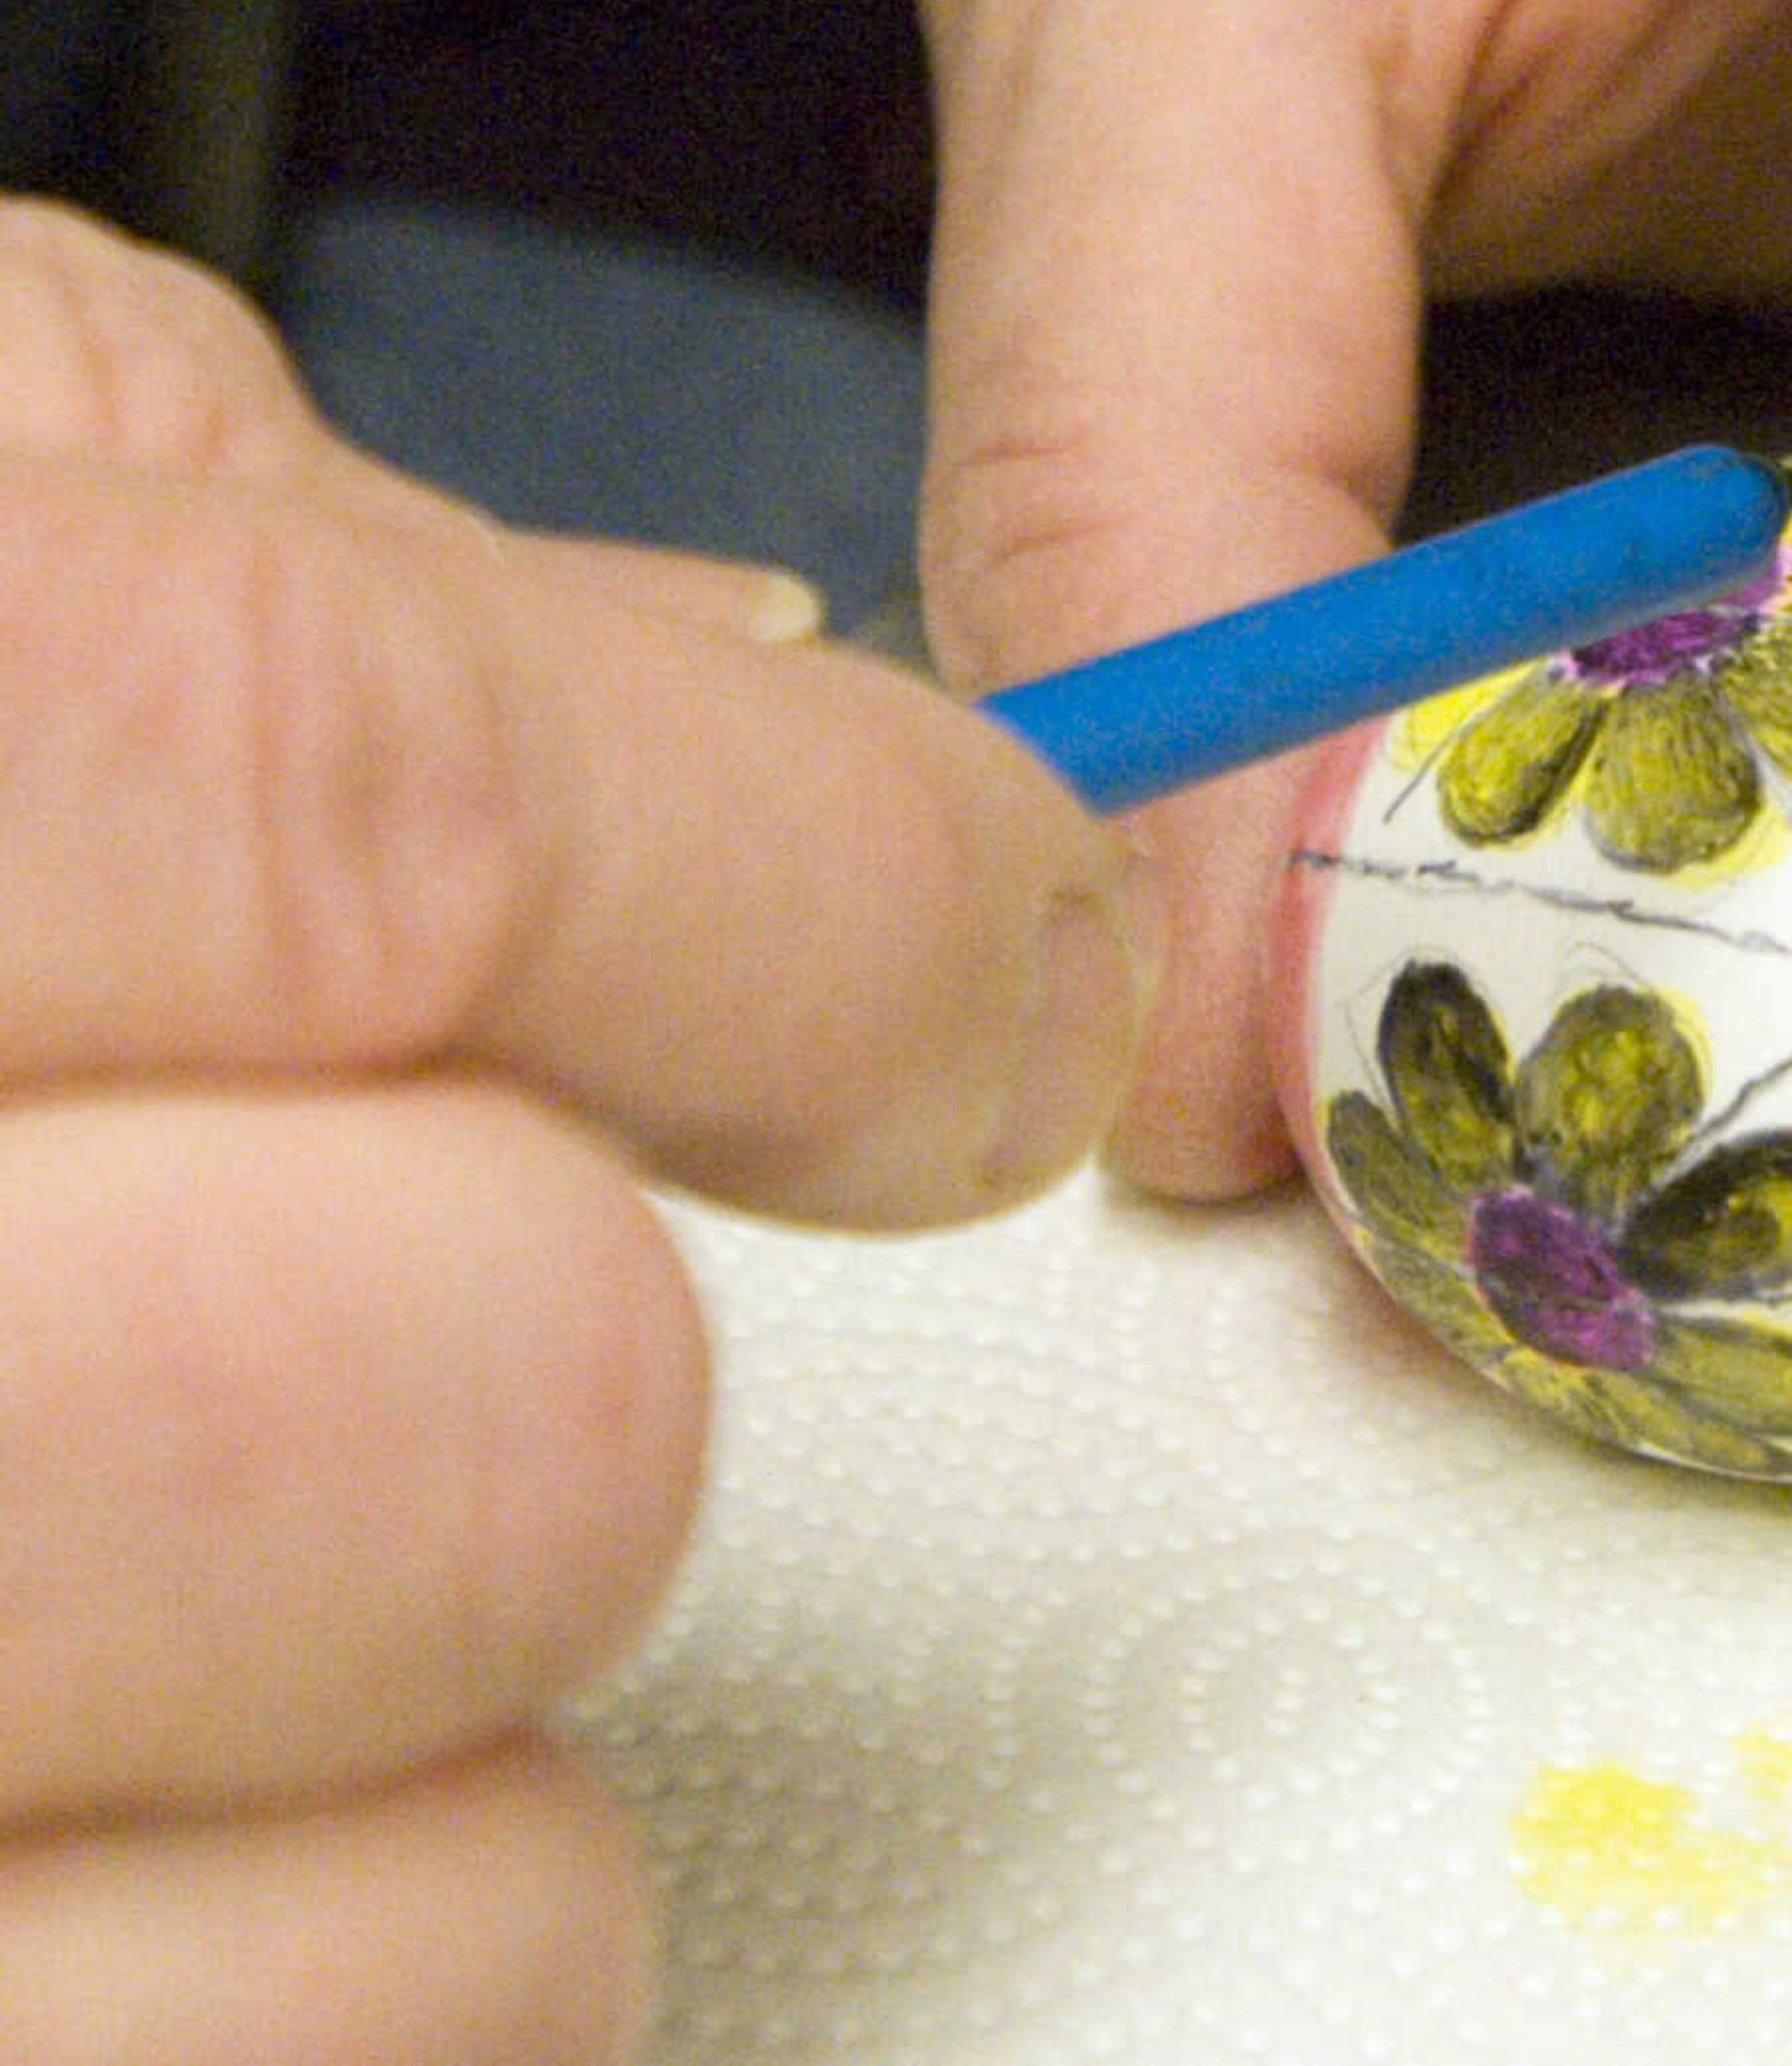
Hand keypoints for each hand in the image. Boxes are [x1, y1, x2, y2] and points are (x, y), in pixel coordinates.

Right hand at [0, 201, 1146, 2062]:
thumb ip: (214, 564)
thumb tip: (749, 670)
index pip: (367, 795)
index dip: (825, 874)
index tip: (975, 948)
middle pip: (506, 1384)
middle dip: (562, 1316)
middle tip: (368, 1264)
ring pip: (487, 1887)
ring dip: (453, 1724)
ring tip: (152, 1575)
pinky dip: (344, 1973)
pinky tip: (119, 1801)